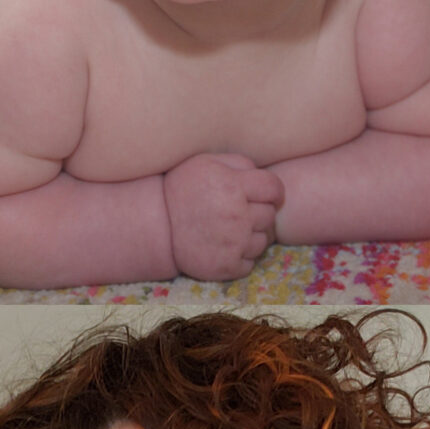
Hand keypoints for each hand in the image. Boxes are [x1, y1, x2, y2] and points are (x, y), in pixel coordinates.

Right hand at [162, 153, 283, 280]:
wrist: (155, 224)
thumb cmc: (182, 188)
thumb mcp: (206, 163)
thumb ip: (239, 163)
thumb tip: (262, 174)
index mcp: (234, 186)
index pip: (274, 189)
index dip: (274, 192)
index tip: (266, 195)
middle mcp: (238, 216)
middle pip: (270, 215)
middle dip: (259, 212)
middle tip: (237, 212)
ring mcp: (234, 243)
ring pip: (263, 241)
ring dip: (251, 235)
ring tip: (229, 230)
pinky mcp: (227, 266)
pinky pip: (250, 262)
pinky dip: (241, 257)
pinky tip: (224, 247)